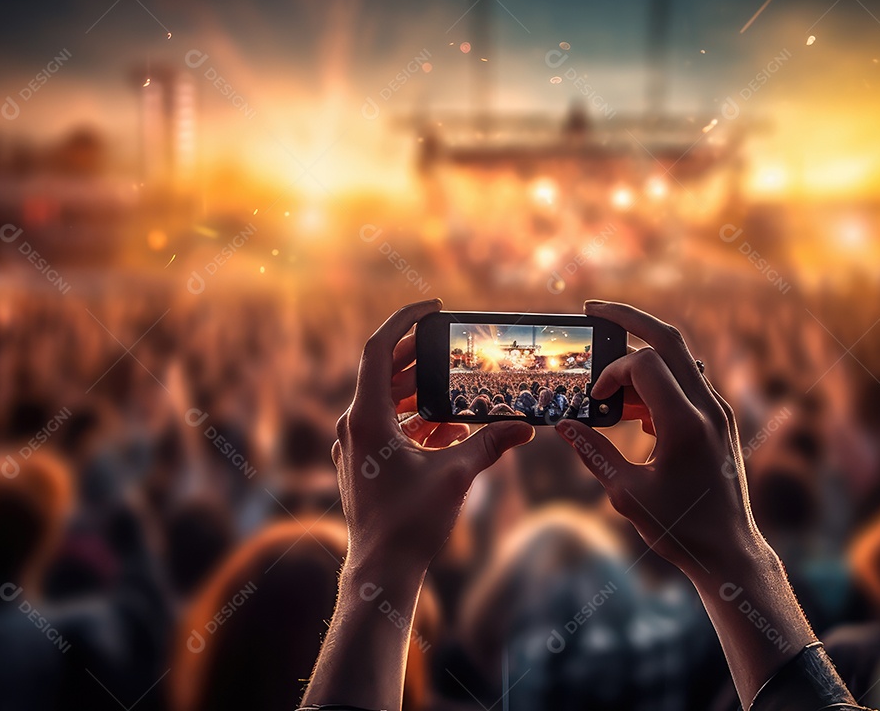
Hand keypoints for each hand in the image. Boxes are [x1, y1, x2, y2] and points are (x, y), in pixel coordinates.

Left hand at [332, 299, 533, 570]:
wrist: (381, 570)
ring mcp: (353, 446)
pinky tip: (447, 431)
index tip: (432, 308)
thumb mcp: (457, 475)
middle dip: (420, 358)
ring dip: (419, 393)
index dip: (404, 321)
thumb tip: (526, 426)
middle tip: (451, 346)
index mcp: (367, 417)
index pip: (379, 349)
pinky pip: (386, 428)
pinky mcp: (359, 464)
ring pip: (386, 402)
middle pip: (384, 374)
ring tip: (455, 391)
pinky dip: (414, 421)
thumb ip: (491, 443)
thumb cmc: (410, 523)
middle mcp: (353, 426)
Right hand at [557, 301, 818, 706]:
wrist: (729, 552)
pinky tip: (635, 413)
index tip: (594, 401)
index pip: (643, 365)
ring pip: (680, 359)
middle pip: (669, 339)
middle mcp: (709, 409)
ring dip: (642, 359)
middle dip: (629, 318)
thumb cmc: (680, 529)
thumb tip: (563, 426)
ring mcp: (718, 412)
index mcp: (686, 424)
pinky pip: (686, 383)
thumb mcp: (625, 494)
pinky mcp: (719, 421)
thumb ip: (593, 453)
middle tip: (594, 308)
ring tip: (610, 386)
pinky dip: (657, 383)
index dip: (610, 373)